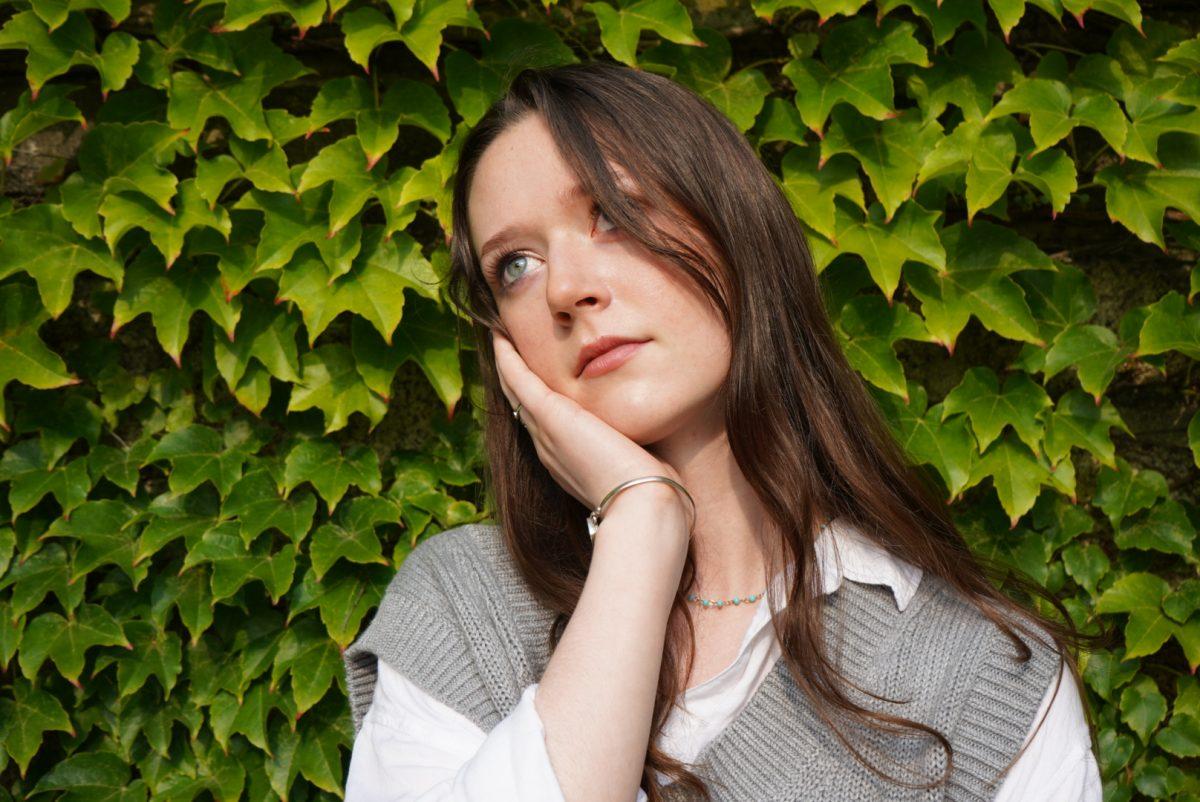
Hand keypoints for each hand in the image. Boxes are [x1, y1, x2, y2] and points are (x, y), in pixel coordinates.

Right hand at [490, 329, 692, 528]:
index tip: (532, 374)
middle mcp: (549, 448)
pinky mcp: (551, 418)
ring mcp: (546, 433)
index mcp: (567, 461)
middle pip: (523, 405)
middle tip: (504, 345)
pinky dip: (508, 358)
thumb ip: (636, 449)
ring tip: (499, 335)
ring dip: (506, 363)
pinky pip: (519, 381)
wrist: (642, 504)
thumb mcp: (639, 465)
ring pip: (515, 391)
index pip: (545, 423)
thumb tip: (653, 442)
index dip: (535, 398)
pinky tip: (500, 337)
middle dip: (514, 376)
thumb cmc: (650, 491)